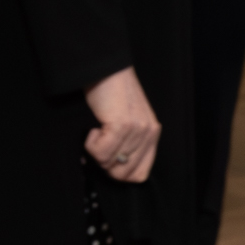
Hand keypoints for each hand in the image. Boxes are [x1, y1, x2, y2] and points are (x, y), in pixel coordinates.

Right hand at [85, 67, 160, 183]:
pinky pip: (101, 152)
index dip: (119, 174)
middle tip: (99, 145)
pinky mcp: (122, 125)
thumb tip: (107, 168)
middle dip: (105, 164)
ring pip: (109, 163)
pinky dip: (91, 144)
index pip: (141, 174)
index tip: (108, 160)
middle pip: (123, 173)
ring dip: (96, 152)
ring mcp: (137, 130)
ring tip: (97, 132)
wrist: (107, 70)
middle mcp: (149, 134)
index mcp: (152, 135)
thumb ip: (127, 144)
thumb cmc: (113, 95)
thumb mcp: (129, 121)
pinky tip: (94, 129)